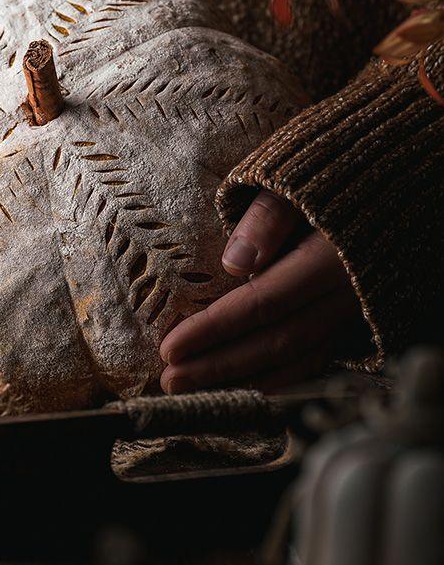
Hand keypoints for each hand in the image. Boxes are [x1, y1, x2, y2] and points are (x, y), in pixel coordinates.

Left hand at [159, 191, 364, 392]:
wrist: (394, 178)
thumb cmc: (330, 174)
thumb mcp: (295, 180)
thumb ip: (267, 219)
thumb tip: (234, 264)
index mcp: (329, 259)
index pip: (261, 305)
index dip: (213, 330)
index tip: (170, 348)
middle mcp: (347, 294)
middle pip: (276, 340)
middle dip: (220, 366)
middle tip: (170, 381)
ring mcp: (355, 310)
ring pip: (299, 358)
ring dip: (245, 380)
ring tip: (197, 390)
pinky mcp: (358, 317)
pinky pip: (319, 357)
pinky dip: (282, 377)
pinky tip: (249, 387)